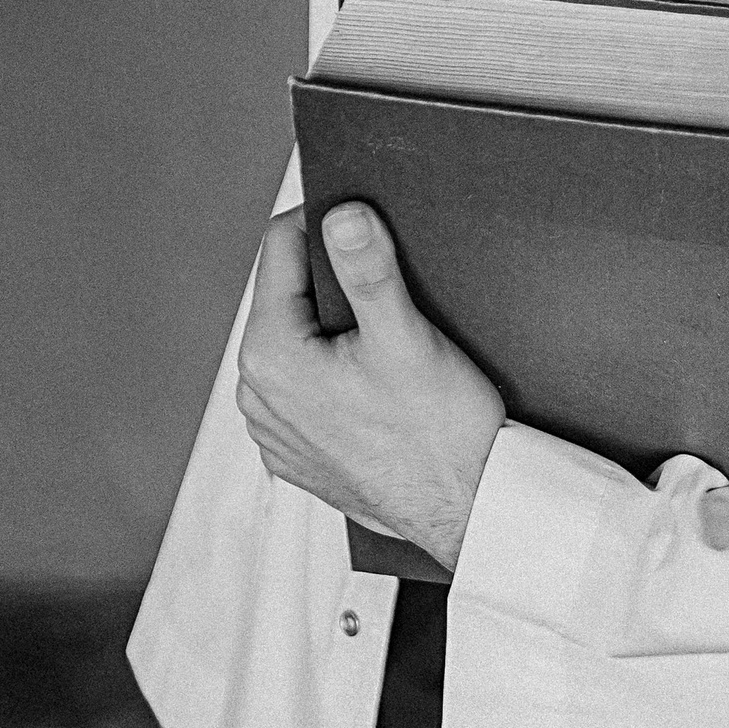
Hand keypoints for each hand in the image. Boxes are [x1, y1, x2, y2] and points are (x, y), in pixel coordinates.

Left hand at [236, 204, 505, 572]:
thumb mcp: (406, 336)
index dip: (324, 221)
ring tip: (387, 335)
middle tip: (388, 280)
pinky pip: (306, 390)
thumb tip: (343, 216)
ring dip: (333, 327)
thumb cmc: (441, 433)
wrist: (470, 511)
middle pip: (287, 297)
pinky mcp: (298, 455)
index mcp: (271, 358)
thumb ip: (368, 270)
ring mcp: (275, 432)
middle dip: (331, 278)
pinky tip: (378, 382)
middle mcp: (258, 397)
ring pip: (297, 344)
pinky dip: (335, 373)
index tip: (365, 219)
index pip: (280, 249)